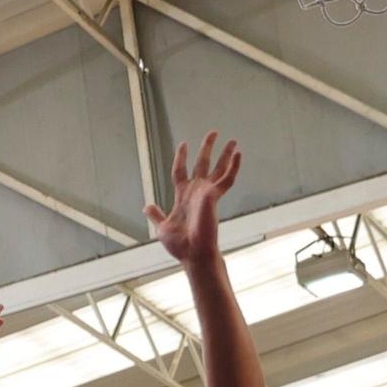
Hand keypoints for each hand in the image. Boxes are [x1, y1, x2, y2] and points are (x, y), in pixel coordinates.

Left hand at [146, 132, 240, 266]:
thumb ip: (157, 214)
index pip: (181, 171)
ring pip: (218, 168)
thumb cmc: (180, 245)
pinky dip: (234, 167)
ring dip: (225, 154)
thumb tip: (146, 207)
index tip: (184, 144)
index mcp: (183, 196)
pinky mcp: (214, 196)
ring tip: (233, 141)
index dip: (182, 157)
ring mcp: (207, 193)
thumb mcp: (162, 227)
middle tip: (214, 132)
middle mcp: (196, 191)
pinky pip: (227, 179)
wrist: (193, 253)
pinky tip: (239, 154)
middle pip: (203, 164)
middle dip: (207, 148)